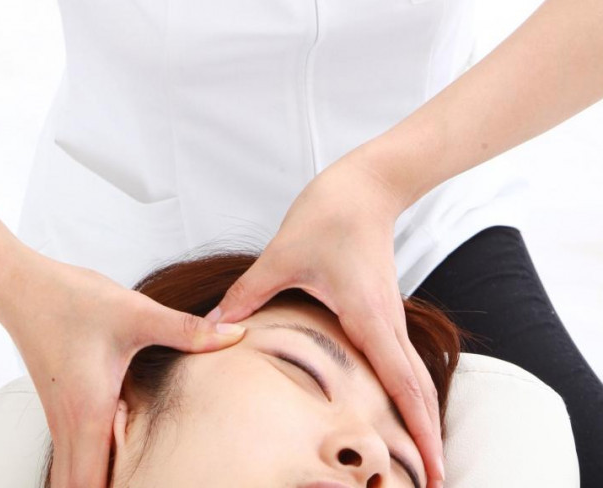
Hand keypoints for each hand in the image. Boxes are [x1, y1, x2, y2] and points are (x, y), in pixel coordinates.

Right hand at [0, 249, 247, 487]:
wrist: (25, 286)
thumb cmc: (72, 299)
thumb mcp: (136, 314)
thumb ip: (187, 330)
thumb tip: (235, 336)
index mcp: (89, 414)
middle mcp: (70, 425)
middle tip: (155, 484)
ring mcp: (62, 418)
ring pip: (74, 474)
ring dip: (101, 483)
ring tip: (144, 478)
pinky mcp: (62, 407)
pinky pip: (74, 454)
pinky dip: (93, 466)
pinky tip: (123, 453)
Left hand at [202, 155, 444, 487]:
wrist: (364, 186)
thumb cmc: (330, 215)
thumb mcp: (282, 254)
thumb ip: (248, 294)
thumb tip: (213, 325)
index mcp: (368, 316)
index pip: (402, 385)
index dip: (418, 432)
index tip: (431, 473)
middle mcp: (385, 323)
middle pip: (416, 392)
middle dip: (426, 440)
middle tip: (430, 485)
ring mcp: (387, 318)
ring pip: (410, 379)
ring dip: (417, 419)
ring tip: (417, 461)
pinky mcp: (381, 312)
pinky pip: (398, 362)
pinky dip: (404, 394)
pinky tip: (391, 412)